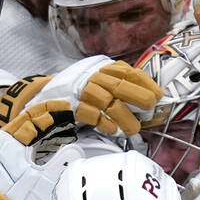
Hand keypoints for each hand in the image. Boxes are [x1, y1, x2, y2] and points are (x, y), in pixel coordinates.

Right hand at [0, 58, 160, 140]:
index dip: (143, 82)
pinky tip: (113, 130)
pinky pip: (90, 113)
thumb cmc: (76, 96)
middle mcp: (89, 76)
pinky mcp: (69, 105)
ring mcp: (78, 90)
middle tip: (151, 107)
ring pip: (105, 100)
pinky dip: (103, 122)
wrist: (41, 102)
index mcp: (98, 69)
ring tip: (134, 128)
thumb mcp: (97, 86)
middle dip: (137, 95)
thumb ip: (118, 90)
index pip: (125, 71)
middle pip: (117, 83)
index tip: (158, 94)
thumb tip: (147, 101)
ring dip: (122, 115)